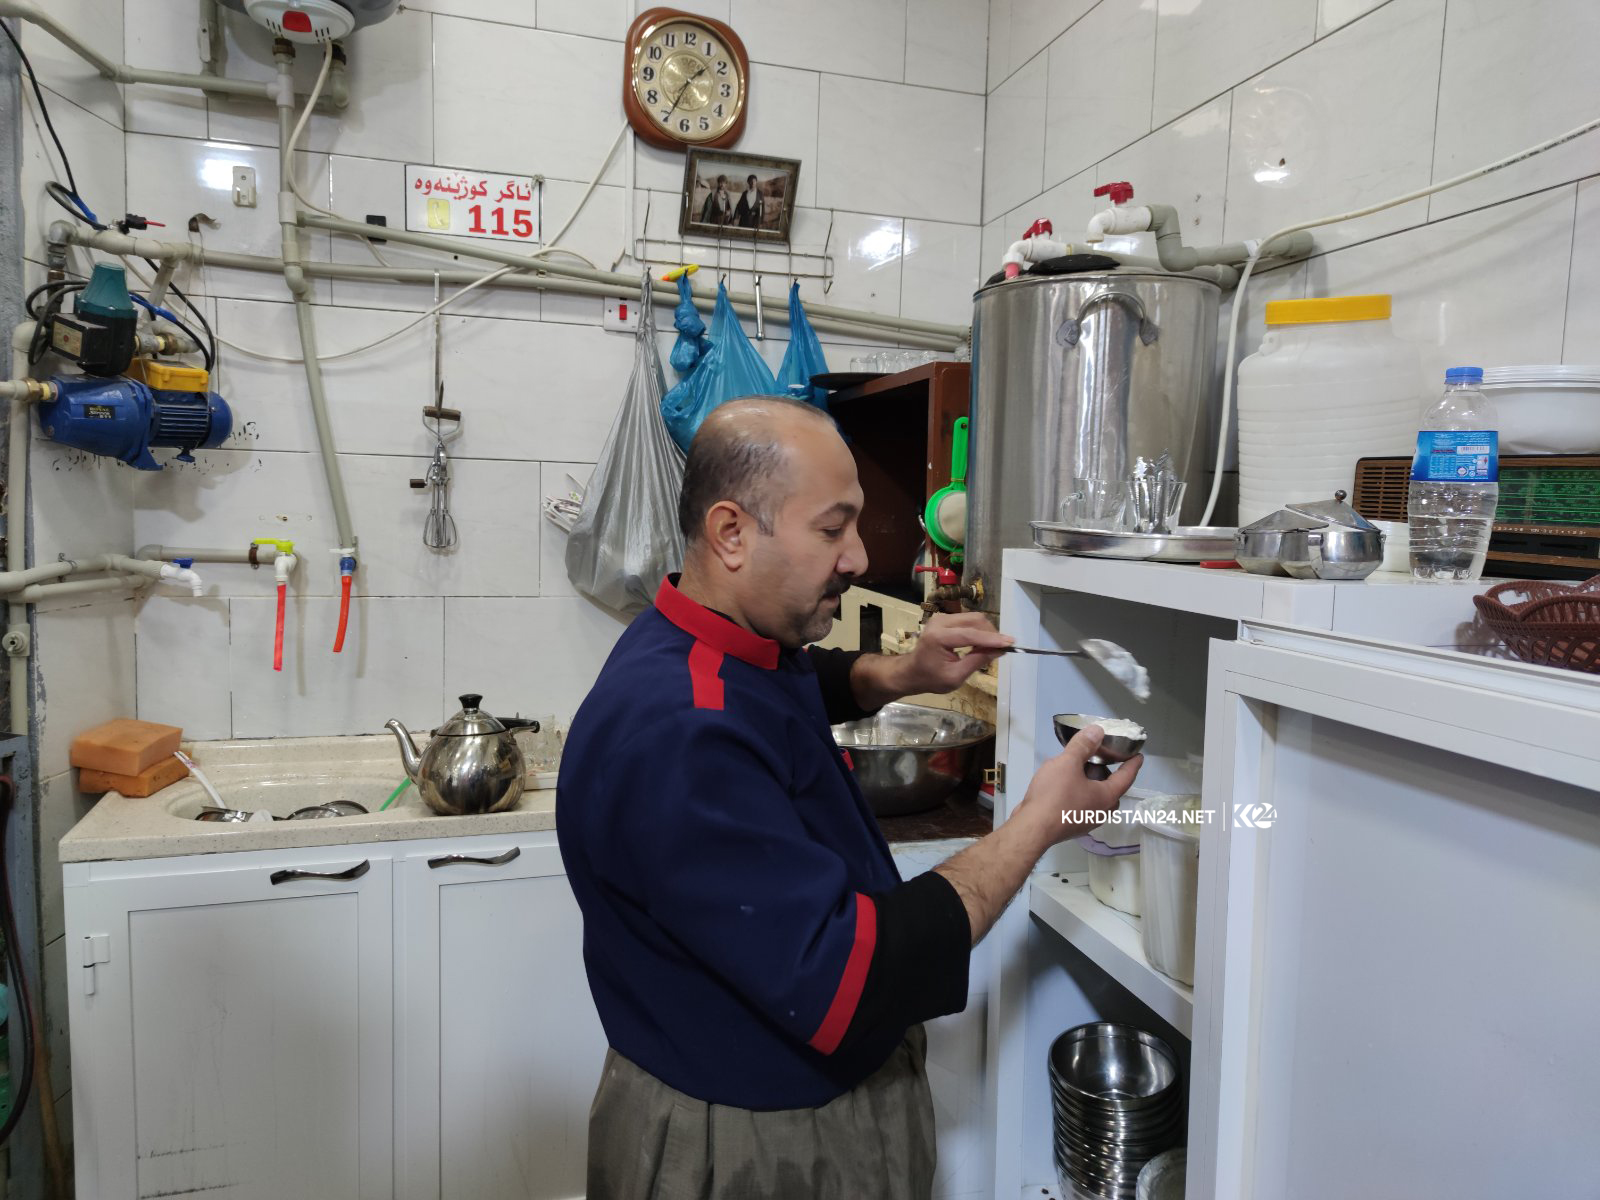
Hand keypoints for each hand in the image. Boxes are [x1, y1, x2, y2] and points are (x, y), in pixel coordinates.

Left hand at [897, 612, 1013, 694]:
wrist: (912, 672)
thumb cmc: (931, 679)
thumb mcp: (955, 677)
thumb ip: (977, 661)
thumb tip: (1000, 650)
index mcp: (938, 637)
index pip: (970, 634)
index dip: (991, 638)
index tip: (1010, 643)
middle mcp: (939, 622)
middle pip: (974, 620)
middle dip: (991, 633)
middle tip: (1000, 649)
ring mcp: (942, 618)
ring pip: (973, 618)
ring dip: (986, 631)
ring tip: (989, 649)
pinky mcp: (946, 619)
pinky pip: (968, 620)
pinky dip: (979, 630)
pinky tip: (980, 644)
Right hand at [1014, 725, 1142, 843]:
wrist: (1032, 828)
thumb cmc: (1054, 795)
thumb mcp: (1067, 763)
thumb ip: (1083, 745)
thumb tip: (1097, 731)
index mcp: (1106, 797)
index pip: (1126, 777)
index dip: (1132, 764)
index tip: (1138, 755)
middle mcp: (1100, 812)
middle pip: (1111, 790)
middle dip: (1108, 775)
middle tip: (1099, 760)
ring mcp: (1085, 822)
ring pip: (1095, 799)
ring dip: (1091, 784)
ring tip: (1077, 769)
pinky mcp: (1070, 826)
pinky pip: (1081, 805)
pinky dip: (1078, 793)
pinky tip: (1062, 785)